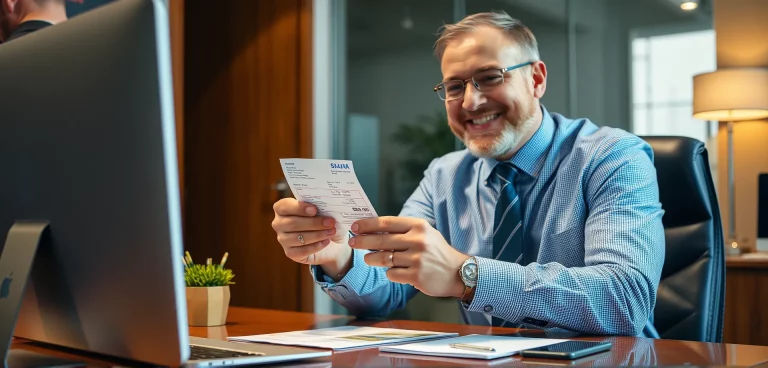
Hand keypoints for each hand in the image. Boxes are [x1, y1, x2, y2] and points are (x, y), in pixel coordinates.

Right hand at [271, 198, 349, 267]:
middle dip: (313, 223)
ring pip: (298, 237)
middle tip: (330, 222)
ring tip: (331, 231)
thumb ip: (319, 207)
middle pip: (292, 223)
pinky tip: (326, 241)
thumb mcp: (322, 211)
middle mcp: (279, 224)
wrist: (330, 242)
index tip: (314, 209)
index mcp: (282, 208)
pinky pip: (302, 250)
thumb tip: (326, 207)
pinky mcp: (290, 253)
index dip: (299, 207)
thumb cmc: (322, 221)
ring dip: (317, 234)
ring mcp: (283, 240)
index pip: (284, 206)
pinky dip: (316, 246)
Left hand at [348, 216, 469, 297]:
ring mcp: (417, 259)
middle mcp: (418, 240)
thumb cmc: (436, 252)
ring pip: (383, 258)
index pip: (387, 223)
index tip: (355, 226)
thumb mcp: (424, 234)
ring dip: (371, 259)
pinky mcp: (416, 276)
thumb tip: (373, 230)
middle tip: (353, 242)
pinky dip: (389, 273)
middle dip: (362, 241)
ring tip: (368, 259)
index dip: (368, 224)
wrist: (458, 273)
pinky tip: (394, 271)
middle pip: (381, 240)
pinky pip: (391, 274)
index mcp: (419, 226)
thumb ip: (402, 231)